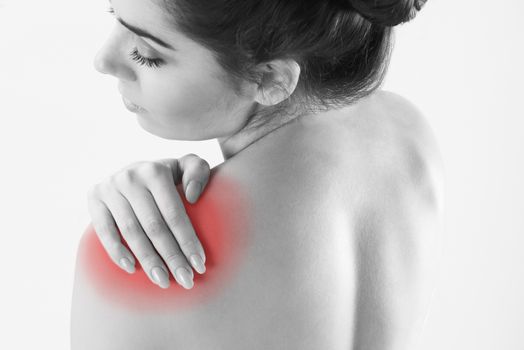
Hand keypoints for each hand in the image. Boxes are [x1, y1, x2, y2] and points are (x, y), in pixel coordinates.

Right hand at [87, 154, 209, 289]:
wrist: (136, 169)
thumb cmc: (169, 175)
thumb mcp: (187, 165)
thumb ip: (198, 171)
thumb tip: (192, 197)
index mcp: (155, 171)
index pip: (174, 213)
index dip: (187, 241)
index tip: (200, 265)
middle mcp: (131, 177)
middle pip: (154, 226)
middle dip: (172, 257)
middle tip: (186, 280)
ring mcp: (110, 188)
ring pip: (131, 232)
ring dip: (148, 260)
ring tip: (164, 281)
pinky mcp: (94, 198)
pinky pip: (104, 230)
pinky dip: (116, 251)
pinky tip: (132, 269)